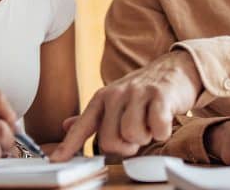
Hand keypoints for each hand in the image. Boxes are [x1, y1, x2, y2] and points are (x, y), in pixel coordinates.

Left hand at [51, 51, 201, 160]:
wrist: (173, 69)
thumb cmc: (142, 91)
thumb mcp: (114, 101)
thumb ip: (92, 117)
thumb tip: (65, 126)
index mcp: (102, 98)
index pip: (82, 126)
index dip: (69, 145)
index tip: (56, 160)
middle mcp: (116, 94)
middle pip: (109, 140)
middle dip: (125, 146)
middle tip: (135, 136)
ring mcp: (138, 93)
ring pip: (131, 135)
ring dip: (144, 138)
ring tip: (148, 125)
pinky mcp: (160, 95)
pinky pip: (157, 127)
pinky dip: (161, 132)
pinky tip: (162, 122)